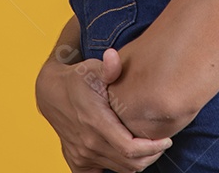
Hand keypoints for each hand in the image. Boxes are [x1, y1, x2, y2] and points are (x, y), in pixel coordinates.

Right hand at [35, 47, 171, 172]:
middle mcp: (89, 143)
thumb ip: (108, 68)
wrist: (52, 93)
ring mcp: (82, 155)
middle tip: (161, 142)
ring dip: (137, 161)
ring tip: (147, 145)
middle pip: (130, 163)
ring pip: (120, 169)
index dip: (152, 148)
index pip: (130, 149)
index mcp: (96, 123)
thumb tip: (113, 56)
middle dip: (150, 155)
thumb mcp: (93, 69)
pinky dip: (117, 168)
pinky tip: (124, 155)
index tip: (166, 140)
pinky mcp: (78, 161)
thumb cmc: (78, 79)